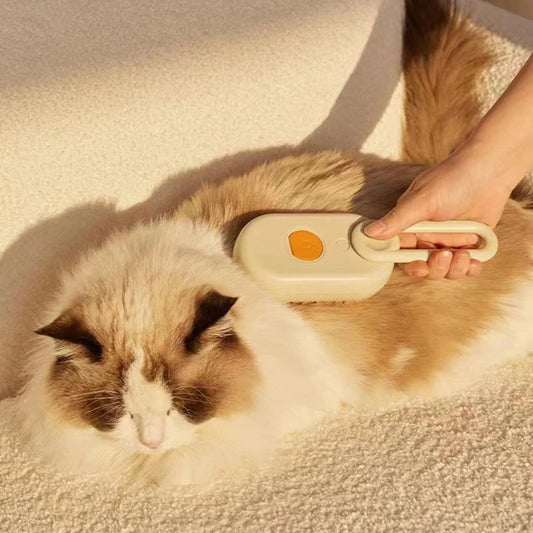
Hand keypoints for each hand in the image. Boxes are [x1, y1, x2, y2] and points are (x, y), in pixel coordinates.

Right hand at [365, 145, 514, 279]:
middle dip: (433, 268)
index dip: (407, 263)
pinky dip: (470, 269)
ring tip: (463, 255)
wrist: (491, 169)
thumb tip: (368, 232)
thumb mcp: (421, 200)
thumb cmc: (452, 179)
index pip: (400, 253)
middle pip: (423, 267)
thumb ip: (397, 220)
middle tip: (442, 256)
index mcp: (411, 226)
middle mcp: (428, 236)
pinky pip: (466, 266)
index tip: (416, 265)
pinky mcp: (470, 244)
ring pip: (445, 270)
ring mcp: (449, 241)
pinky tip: (474, 261)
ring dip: (453, 269)